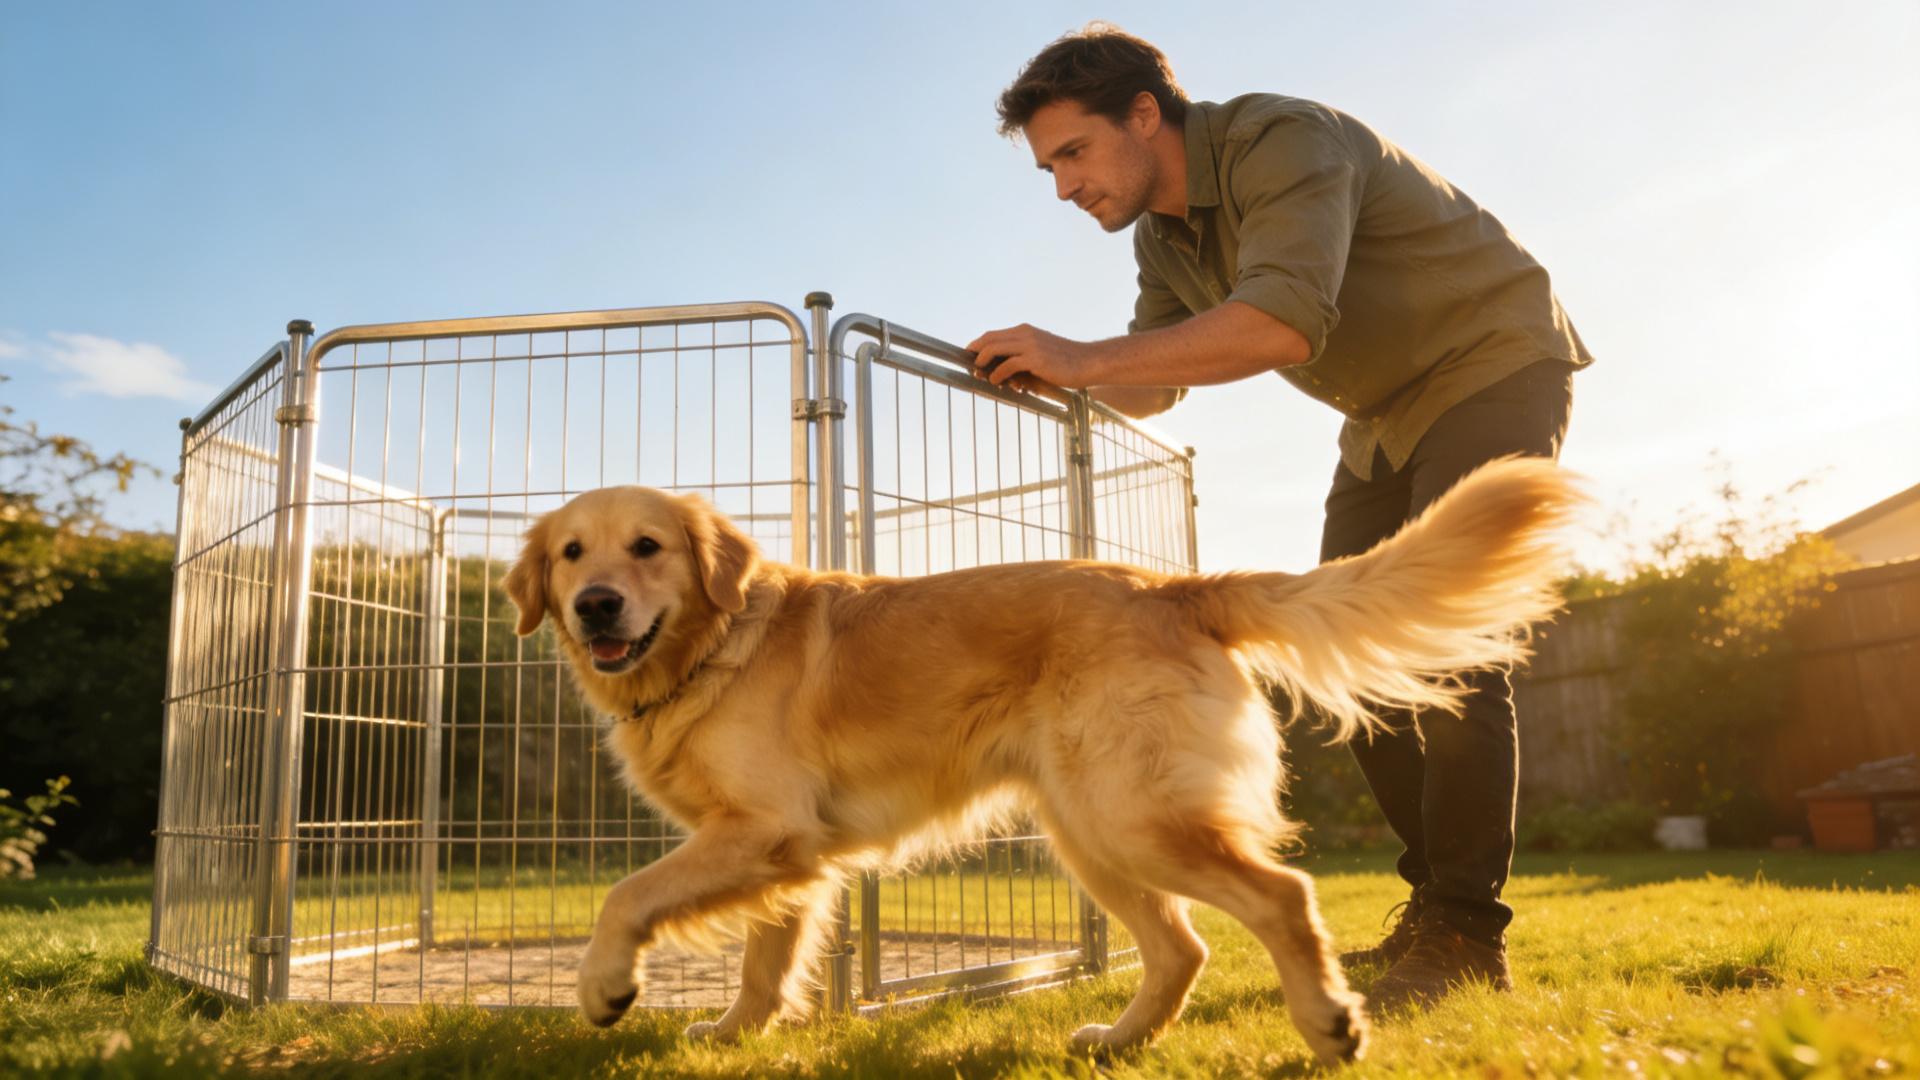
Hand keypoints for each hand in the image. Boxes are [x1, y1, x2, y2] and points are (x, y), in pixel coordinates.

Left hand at [963, 324, 1098, 389]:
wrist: (1089, 362)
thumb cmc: (1066, 362)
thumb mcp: (1042, 353)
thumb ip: (1023, 357)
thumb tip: (1003, 373)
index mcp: (1025, 331)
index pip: (993, 334)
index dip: (978, 345)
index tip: (970, 357)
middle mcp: (1025, 334)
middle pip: (989, 339)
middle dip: (975, 353)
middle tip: (969, 366)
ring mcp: (1030, 345)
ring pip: (994, 349)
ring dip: (982, 363)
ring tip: (979, 374)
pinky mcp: (1035, 359)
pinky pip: (1007, 365)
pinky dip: (997, 375)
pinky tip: (996, 382)